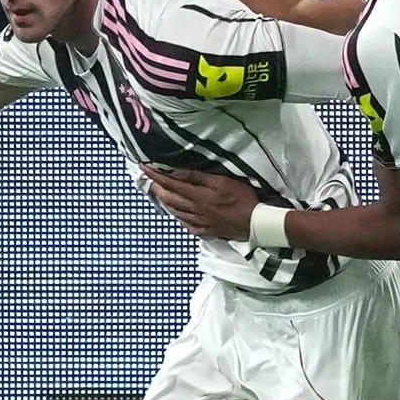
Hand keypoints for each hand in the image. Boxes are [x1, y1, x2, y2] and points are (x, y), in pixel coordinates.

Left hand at [141, 165, 258, 240]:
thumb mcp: (223, 182)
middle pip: (169, 199)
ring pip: (175, 212)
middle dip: (157, 188)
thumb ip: (198, 177)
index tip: (143, 168)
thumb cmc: (243, 199)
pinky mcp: (205, 231)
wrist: (255, 224)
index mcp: (197, 197)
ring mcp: (199, 223)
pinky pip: (185, 224)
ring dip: (165, 202)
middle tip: (150, 179)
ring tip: (160, 193)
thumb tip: (176, 172)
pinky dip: (177, 216)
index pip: (170, 184)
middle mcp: (194, 211)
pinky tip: (177, 213)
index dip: (155, 176)